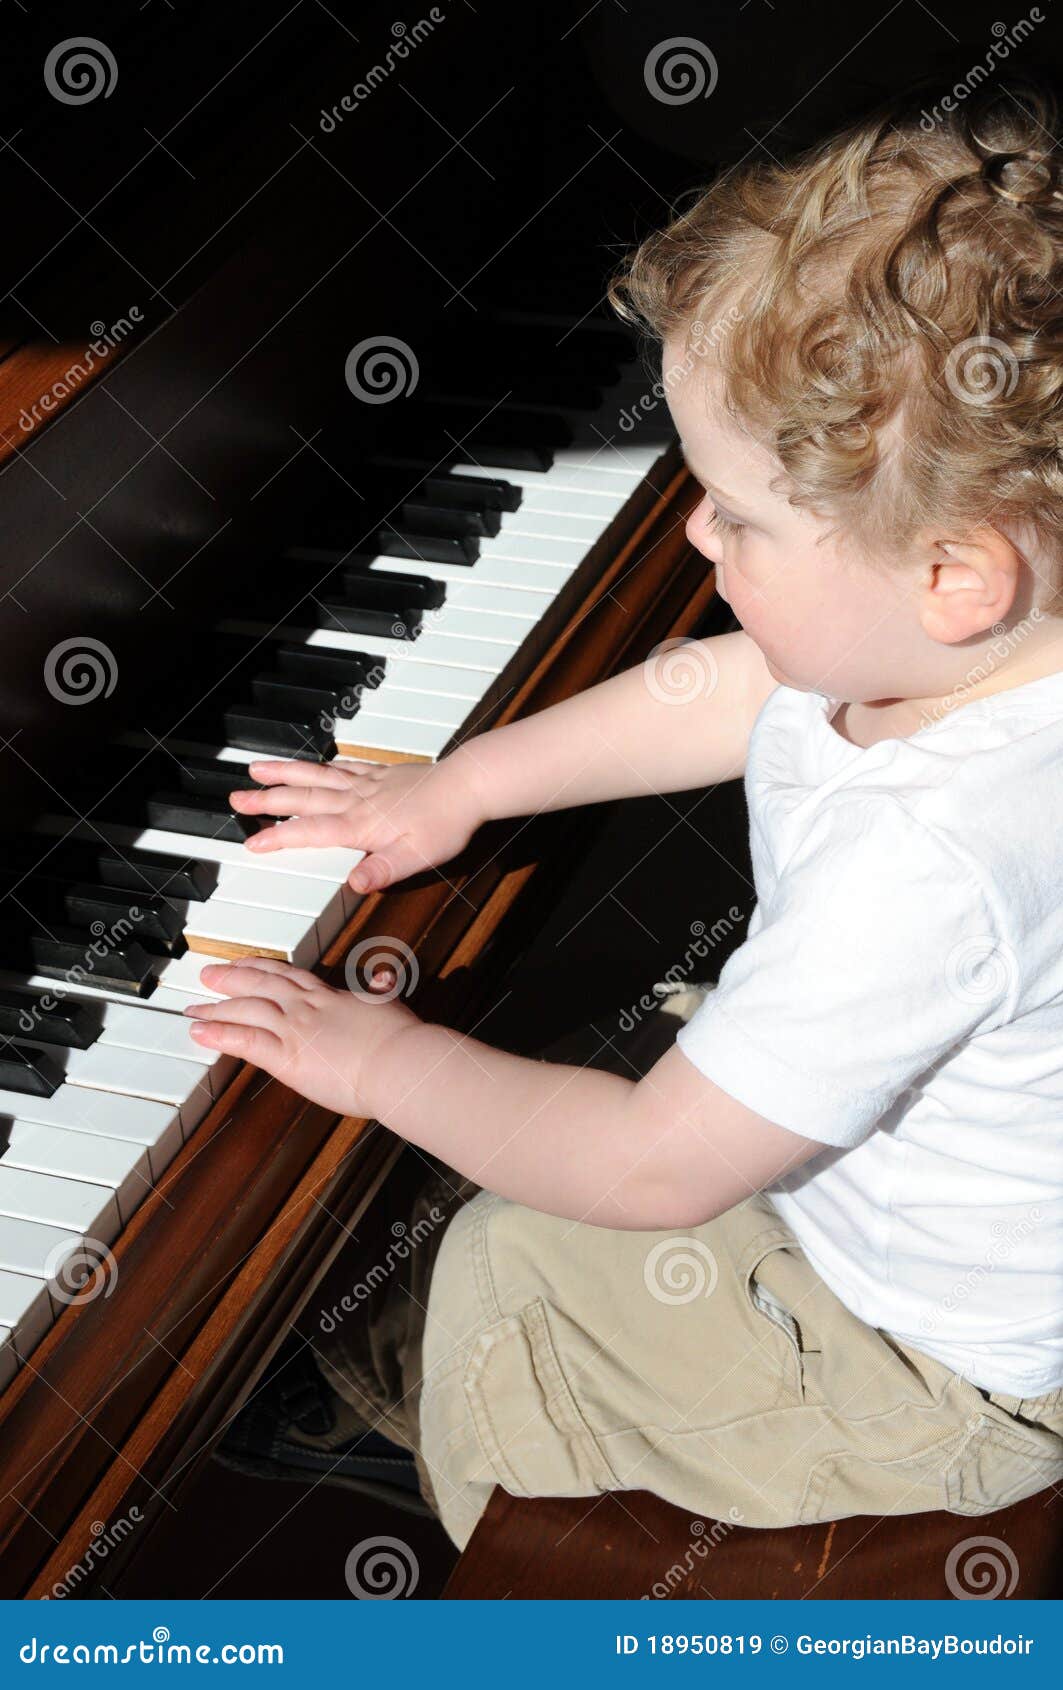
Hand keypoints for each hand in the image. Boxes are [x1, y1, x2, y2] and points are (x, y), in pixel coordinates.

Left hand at [184, 958, 416, 1118]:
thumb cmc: (400, 1039)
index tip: (244, 963)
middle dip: (231, 979)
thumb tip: (384, 977)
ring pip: (247, 1010)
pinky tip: (199, 1032)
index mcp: (330, 996)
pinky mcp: (287, 1058)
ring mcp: (295, 1030)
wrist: (399, 1061)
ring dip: (217, 1007)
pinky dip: (219, 1034)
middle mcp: (307, 1007)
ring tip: (194, 1007)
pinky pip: (245, 1041)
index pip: (288, 976)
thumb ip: (381, 990)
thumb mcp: (390, 1004)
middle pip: (260, 985)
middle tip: (207, 975)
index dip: (262, 968)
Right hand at [231, 751, 486, 893]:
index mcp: (360, 825)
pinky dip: (321, 765)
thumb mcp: (416, 857)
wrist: (469, 786)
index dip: (279, 837)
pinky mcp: (381, 774)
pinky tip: (314, 765)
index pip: (310, 832)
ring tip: (257, 767)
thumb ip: (383, 871)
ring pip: (316, 776)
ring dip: (285, 773)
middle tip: (236, 798)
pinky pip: (342, 767)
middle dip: (267, 799)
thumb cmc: (446, 824)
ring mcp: (368, 784)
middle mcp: (357, 801)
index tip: (252, 842)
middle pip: (303, 798)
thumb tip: (355, 885)